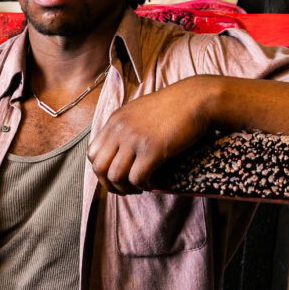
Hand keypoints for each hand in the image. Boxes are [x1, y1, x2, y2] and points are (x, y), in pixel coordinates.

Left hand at [87, 79, 209, 193]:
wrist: (196, 99)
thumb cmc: (173, 107)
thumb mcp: (139, 111)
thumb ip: (124, 127)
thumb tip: (118, 151)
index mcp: (115, 120)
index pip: (92, 153)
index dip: (101, 171)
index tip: (114, 177)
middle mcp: (120, 129)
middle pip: (99, 168)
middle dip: (109, 184)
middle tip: (124, 189)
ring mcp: (135, 139)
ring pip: (116, 176)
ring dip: (126, 188)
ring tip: (138, 188)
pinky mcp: (152, 150)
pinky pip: (137, 178)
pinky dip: (143, 186)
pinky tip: (152, 183)